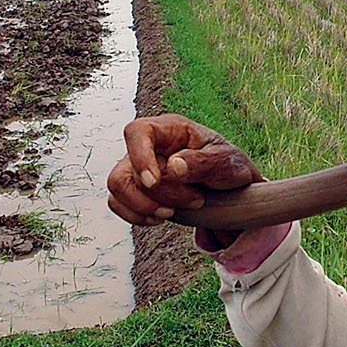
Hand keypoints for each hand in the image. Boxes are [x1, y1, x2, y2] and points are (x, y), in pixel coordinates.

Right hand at [107, 114, 263, 226]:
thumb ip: (203, 162)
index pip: (137, 131)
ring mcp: (137, 167)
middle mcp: (148, 146)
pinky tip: (160, 217)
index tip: (155, 182)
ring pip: (118, 188)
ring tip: (176, 211)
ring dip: (146, 207)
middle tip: (195, 200)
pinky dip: (137, 216)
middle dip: (158, 194)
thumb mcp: (227, 162)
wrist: (229, 188)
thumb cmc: (228, 166)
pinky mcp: (134, 188)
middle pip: (127, 170)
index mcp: (170, 129)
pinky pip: (117, 203)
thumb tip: (174, 166)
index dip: (139, 156)